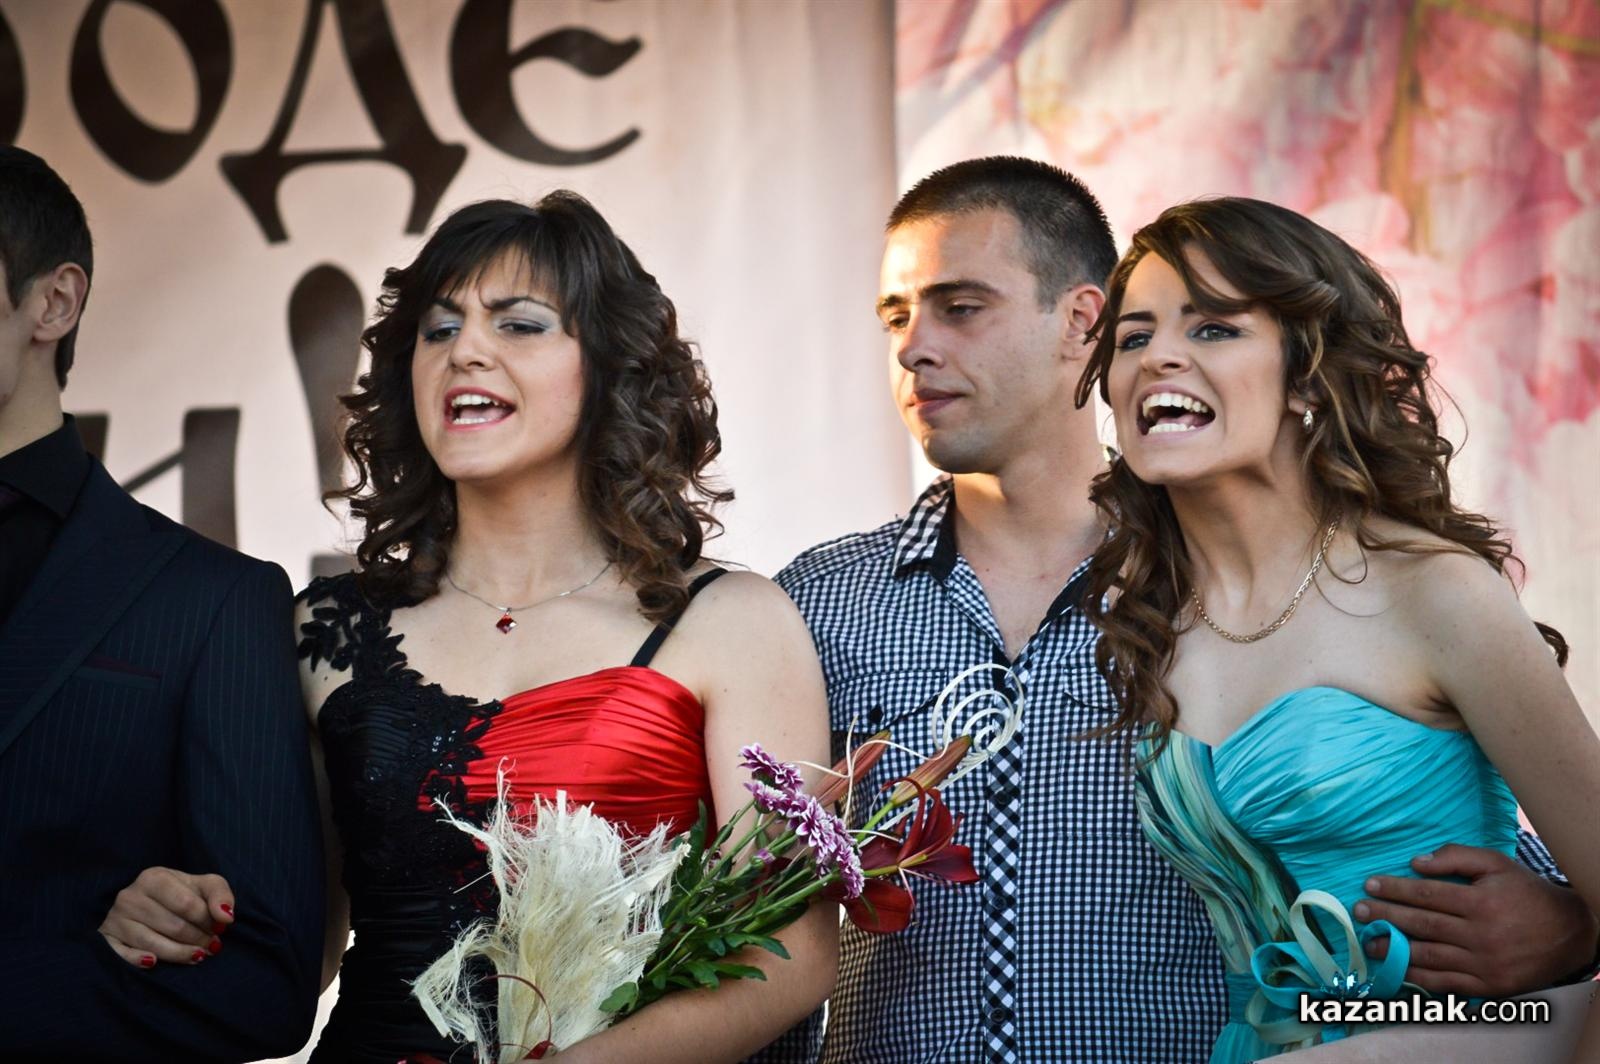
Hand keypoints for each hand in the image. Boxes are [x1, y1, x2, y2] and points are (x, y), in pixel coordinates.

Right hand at [98, 867, 234, 968]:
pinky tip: (155, 963)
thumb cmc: (180, 893)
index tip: (220, 929)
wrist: (145, 901)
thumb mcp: (203, 886)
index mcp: (154, 878)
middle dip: (198, 939)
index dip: (208, 921)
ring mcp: (115, 918)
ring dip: (180, 954)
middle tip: (212, 946)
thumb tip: (226, 917)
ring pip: (152, 943)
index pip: (187, 904)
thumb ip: (220, 895)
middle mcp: (130, 896)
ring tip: (198, 956)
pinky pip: (122, 955)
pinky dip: (139, 961)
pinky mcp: (106, 938)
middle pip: (172, 926)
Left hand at [1353, 843, 1598, 995]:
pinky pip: (1446, 984)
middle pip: (1422, 925)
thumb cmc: (1527, 893)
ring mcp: (1484, 964)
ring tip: (1369, 942)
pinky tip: (1398, 970)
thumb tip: (1417, 862)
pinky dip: (1420, 978)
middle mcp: (1481, 935)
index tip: (1370, 884)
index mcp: (1481, 902)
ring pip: (1429, 956)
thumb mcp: (1498, 864)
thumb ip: (1458, 856)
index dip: (1395, 889)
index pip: (1427, 895)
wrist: (1571, 933)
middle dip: (1386, 917)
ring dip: (1394, 950)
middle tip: (1359, 911)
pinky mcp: (1489, 986)